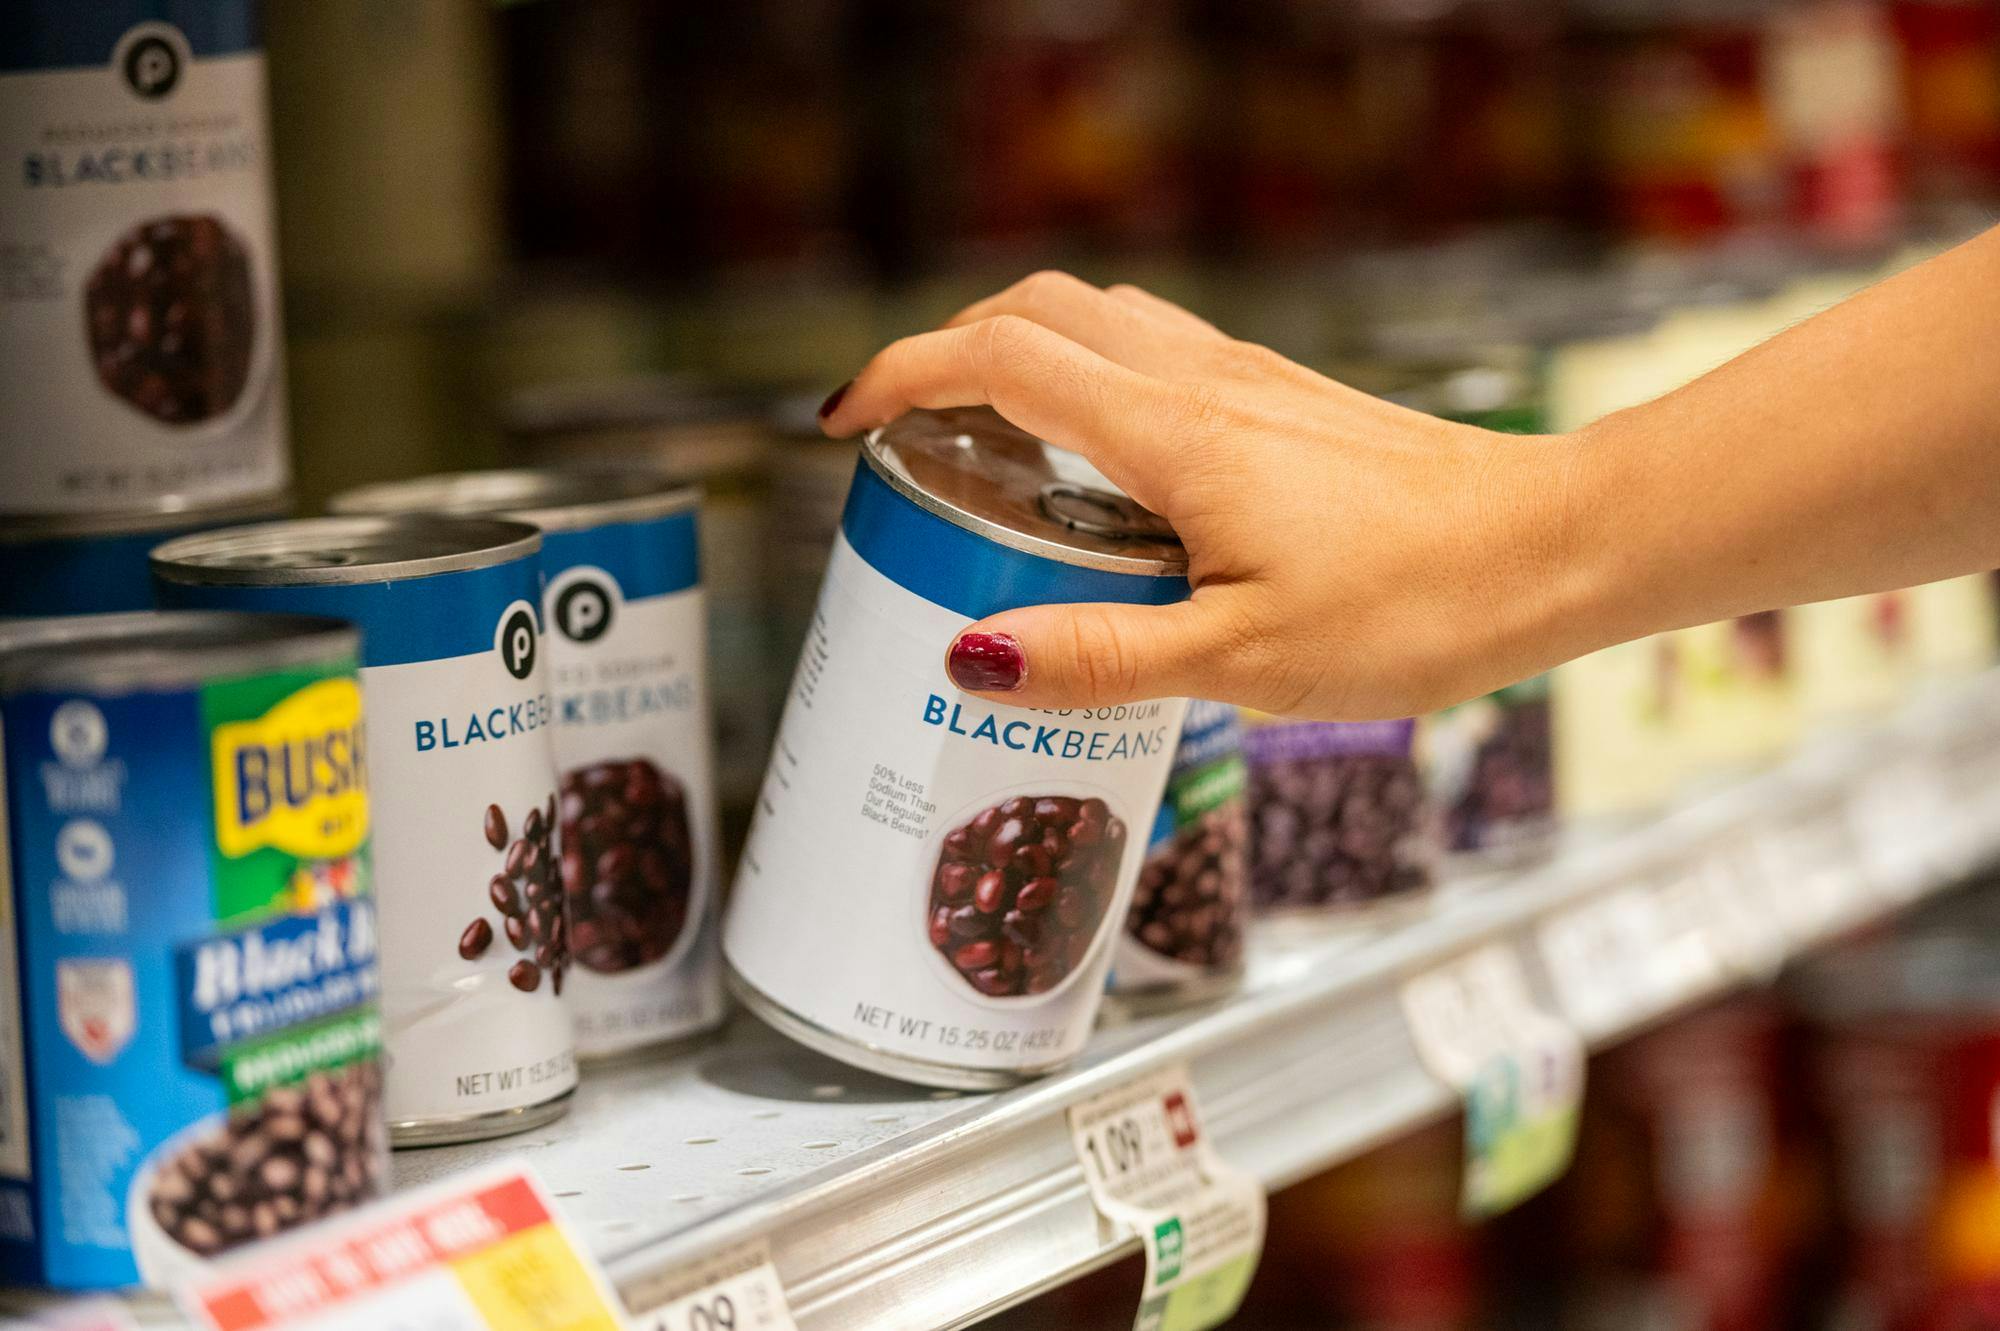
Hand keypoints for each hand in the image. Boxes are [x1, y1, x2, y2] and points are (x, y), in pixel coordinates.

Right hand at [817, 272, 1592, 719]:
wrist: (1556, 547)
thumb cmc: (1420, 603)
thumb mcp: (1244, 659)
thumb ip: (1101, 655)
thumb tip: (970, 656)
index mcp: (1172, 432)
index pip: (998, 358)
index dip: (902, 374)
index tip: (845, 422)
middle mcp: (1201, 382)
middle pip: (1037, 311)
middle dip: (947, 353)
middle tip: (906, 436)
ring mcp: (1247, 381)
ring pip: (1099, 321)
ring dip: (1021, 357)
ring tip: (988, 451)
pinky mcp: (1283, 405)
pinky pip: (1155, 359)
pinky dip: (1092, 384)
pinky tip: (1105, 477)